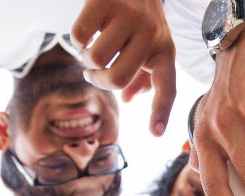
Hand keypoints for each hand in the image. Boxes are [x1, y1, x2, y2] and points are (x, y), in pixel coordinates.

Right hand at [72, 0, 176, 135]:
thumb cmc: (140, 18)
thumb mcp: (151, 44)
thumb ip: (143, 73)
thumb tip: (130, 99)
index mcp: (165, 51)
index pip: (167, 86)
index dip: (161, 111)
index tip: (156, 134)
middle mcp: (151, 35)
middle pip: (117, 79)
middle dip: (99, 80)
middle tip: (94, 73)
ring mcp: (128, 18)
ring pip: (95, 59)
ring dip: (86, 59)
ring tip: (92, 48)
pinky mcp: (104, 3)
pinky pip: (79, 37)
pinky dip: (77, 39)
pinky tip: (87, 30)